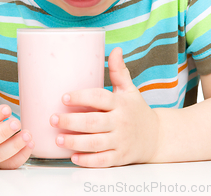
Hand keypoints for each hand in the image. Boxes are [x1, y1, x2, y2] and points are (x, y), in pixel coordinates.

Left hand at [49, 47, 159, 167]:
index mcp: (120, 103)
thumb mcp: (129, 89)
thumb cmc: (136, 109)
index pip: (100, 98)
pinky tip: (73, 157)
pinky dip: (88, 160)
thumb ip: (119, 70)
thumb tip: (115, 49)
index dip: (81, 97)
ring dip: (75, 142)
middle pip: (94, 122)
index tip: (64, 97)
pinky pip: (103, 160)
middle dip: (71, 121)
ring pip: (96, 143)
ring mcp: (121, 141)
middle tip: (53, 119)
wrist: (157, 136)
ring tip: (58, 139)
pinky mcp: (121, 158)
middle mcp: (121, 122)